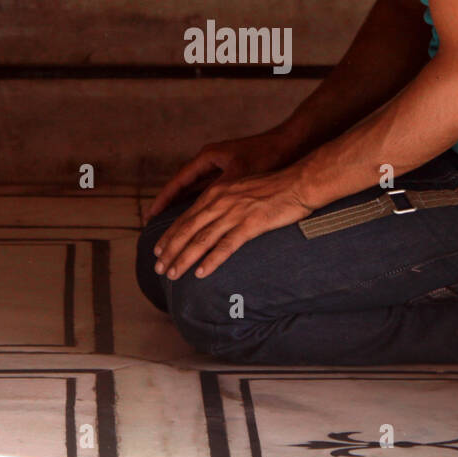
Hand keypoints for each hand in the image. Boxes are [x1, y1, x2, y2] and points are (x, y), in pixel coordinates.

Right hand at [143, 128, 300, 224]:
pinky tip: (195, 224)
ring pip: (195, 193)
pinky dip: (201, 208)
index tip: (151, 215)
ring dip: (183, 210)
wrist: (290, 144)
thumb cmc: (268, 155)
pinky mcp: (232, 177)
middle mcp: (211, 162)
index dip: (164, 199)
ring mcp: (220, 169)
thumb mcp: (241, 174)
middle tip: (153, 226)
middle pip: (183, 188)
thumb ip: (221, 191)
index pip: (179, 181)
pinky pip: (209, 194)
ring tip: (170, 230)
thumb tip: (200, 211)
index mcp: (208, 157)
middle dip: (169, 208)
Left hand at [152, 168, 313, 279]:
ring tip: (172, 274)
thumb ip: (226, 202)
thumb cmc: (275, 187)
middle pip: (188, 229)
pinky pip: (226, 246)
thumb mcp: (242, 189)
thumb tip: (214, 219)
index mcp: (217, 192)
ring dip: (184, 258)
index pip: (186, 217)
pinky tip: (201, 273)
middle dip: (170, 250)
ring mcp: (235, 213)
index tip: (158, 250)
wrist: (299, 182)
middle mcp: (221, 201)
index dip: (170, 235)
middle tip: (158, 268)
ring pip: (202, 239)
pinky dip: (211, 260)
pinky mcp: (251, 224)